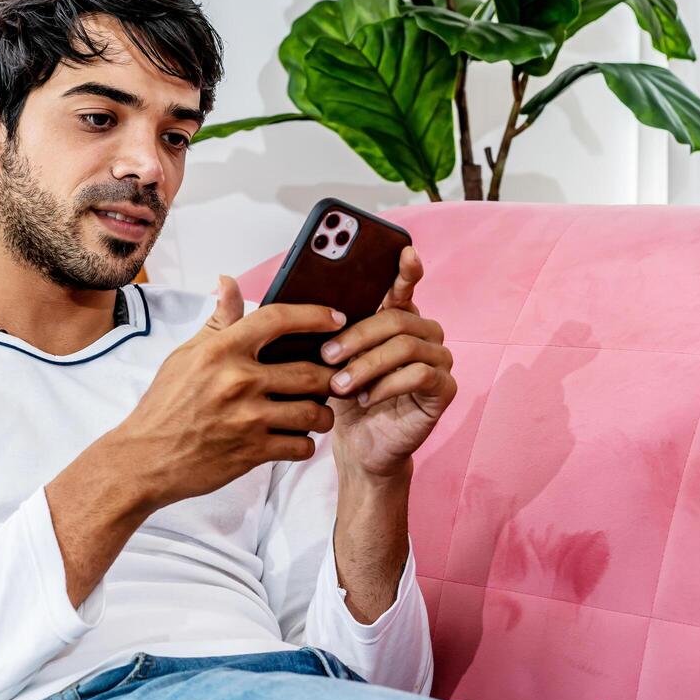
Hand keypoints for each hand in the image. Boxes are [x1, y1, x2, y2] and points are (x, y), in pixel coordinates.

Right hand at [103, 276, 341, 511]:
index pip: (278, 319)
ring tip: (317, 412)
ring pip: (313, 412)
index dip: (314, 316)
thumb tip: (229, 282)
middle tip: (334, 378)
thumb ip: (218, 321)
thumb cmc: (165, 405)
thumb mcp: (186, 355)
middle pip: (310, 372)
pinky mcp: (252, 452)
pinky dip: (305, 443)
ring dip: (322, 414)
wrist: (144, 459)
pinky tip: (296, 438)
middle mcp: (238, 381)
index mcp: (222, 351)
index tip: (336, 319)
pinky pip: (301, 445)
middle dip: (330, 376)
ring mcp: (248, 419)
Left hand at [324, 246, 456, 478]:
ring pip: (406, 346)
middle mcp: (423, 333)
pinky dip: (387, 385)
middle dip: (357, 336)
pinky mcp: (444, 388)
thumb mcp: (322, 359)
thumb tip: (255, 293)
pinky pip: (420, 375)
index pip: (404, 285)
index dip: (406, 268)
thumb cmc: (343, 399)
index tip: (405, 251)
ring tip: (339, 385)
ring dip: (367, 365)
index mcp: (396, 318)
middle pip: (396, 318)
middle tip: (326, 356)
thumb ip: (305, 328)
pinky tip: (365, 399)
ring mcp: (439, 359)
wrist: (359, 447)